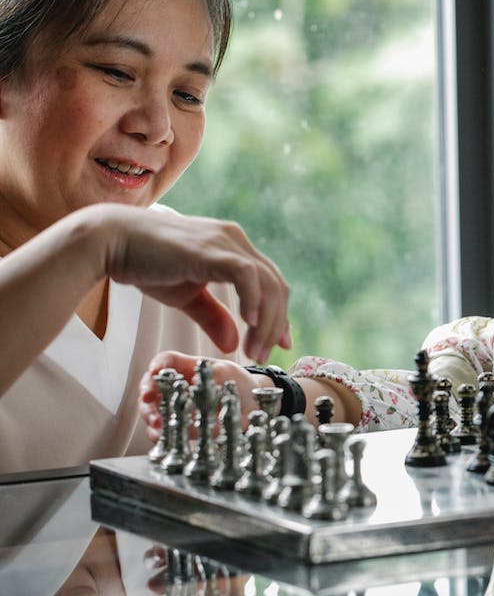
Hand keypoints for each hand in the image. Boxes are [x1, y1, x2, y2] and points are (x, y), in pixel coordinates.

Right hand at [85, 203, 291, 362]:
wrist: (110, 242)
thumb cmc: (145, 264)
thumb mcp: (187, 297)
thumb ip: (213, 317)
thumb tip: (232, 344)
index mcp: (233, 249)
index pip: (271, 283)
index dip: (279, 315)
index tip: (281, 343)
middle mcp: (235, 240)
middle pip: (276, 286)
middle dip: (275, 324)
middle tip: (265, 354)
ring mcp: (225, 242)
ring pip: (267, 284)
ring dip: (265, 321)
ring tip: (254, 350)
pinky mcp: (210, 249)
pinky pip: (245, 274)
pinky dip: (253, 299)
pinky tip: (248, 323)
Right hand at [138, 351, 265, 441]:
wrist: (251, 404)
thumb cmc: (236, 382)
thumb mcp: (228, 372)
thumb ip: (213, 374)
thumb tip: (194, 379)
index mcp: (184, 367)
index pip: (165, 361)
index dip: (157, 364)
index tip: (154, 370)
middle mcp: (174, 386)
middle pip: (150, 386)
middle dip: (146, 394)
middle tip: (148, 400)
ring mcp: (175, 406)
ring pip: (152, 410)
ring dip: (150, 416)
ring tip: (156, 422)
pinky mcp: (180, 425)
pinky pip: (164, 431)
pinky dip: (159, 434)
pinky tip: (161, 436)